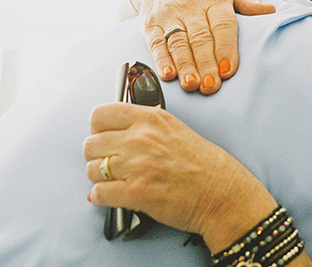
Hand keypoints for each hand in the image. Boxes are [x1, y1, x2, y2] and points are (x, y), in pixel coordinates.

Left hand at [83, 103, 276, 251]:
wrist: (221, 192)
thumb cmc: (203, 163)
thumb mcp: (175, 129)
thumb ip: (144, 126)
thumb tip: (111, 133)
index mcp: (152, 119)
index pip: (101, 114)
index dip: (98, 128)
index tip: (105, 136)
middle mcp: (141, 138)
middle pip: (90, 143)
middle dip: (97, 156)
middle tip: (111, 163)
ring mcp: (137, 165)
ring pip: (91, 169)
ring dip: (100, 177)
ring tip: (117, 180)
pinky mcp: (135, 193)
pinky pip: (97, 193)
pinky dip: (102, 197)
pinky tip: (116, 195)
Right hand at [139, 0, 274, 93]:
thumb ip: (248, 1)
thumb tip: (270, 10)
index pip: (222, 24)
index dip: (225, 48)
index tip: (228, 70)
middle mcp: (190, 5)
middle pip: (200, 38)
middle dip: (206, 64)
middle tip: (211, 86)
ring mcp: (169, 14)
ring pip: (178, 43)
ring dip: (185, 66)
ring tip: (192, 85)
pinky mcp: (150, 23)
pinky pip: (156, 43)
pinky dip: (161, 60)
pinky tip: (168, 75)